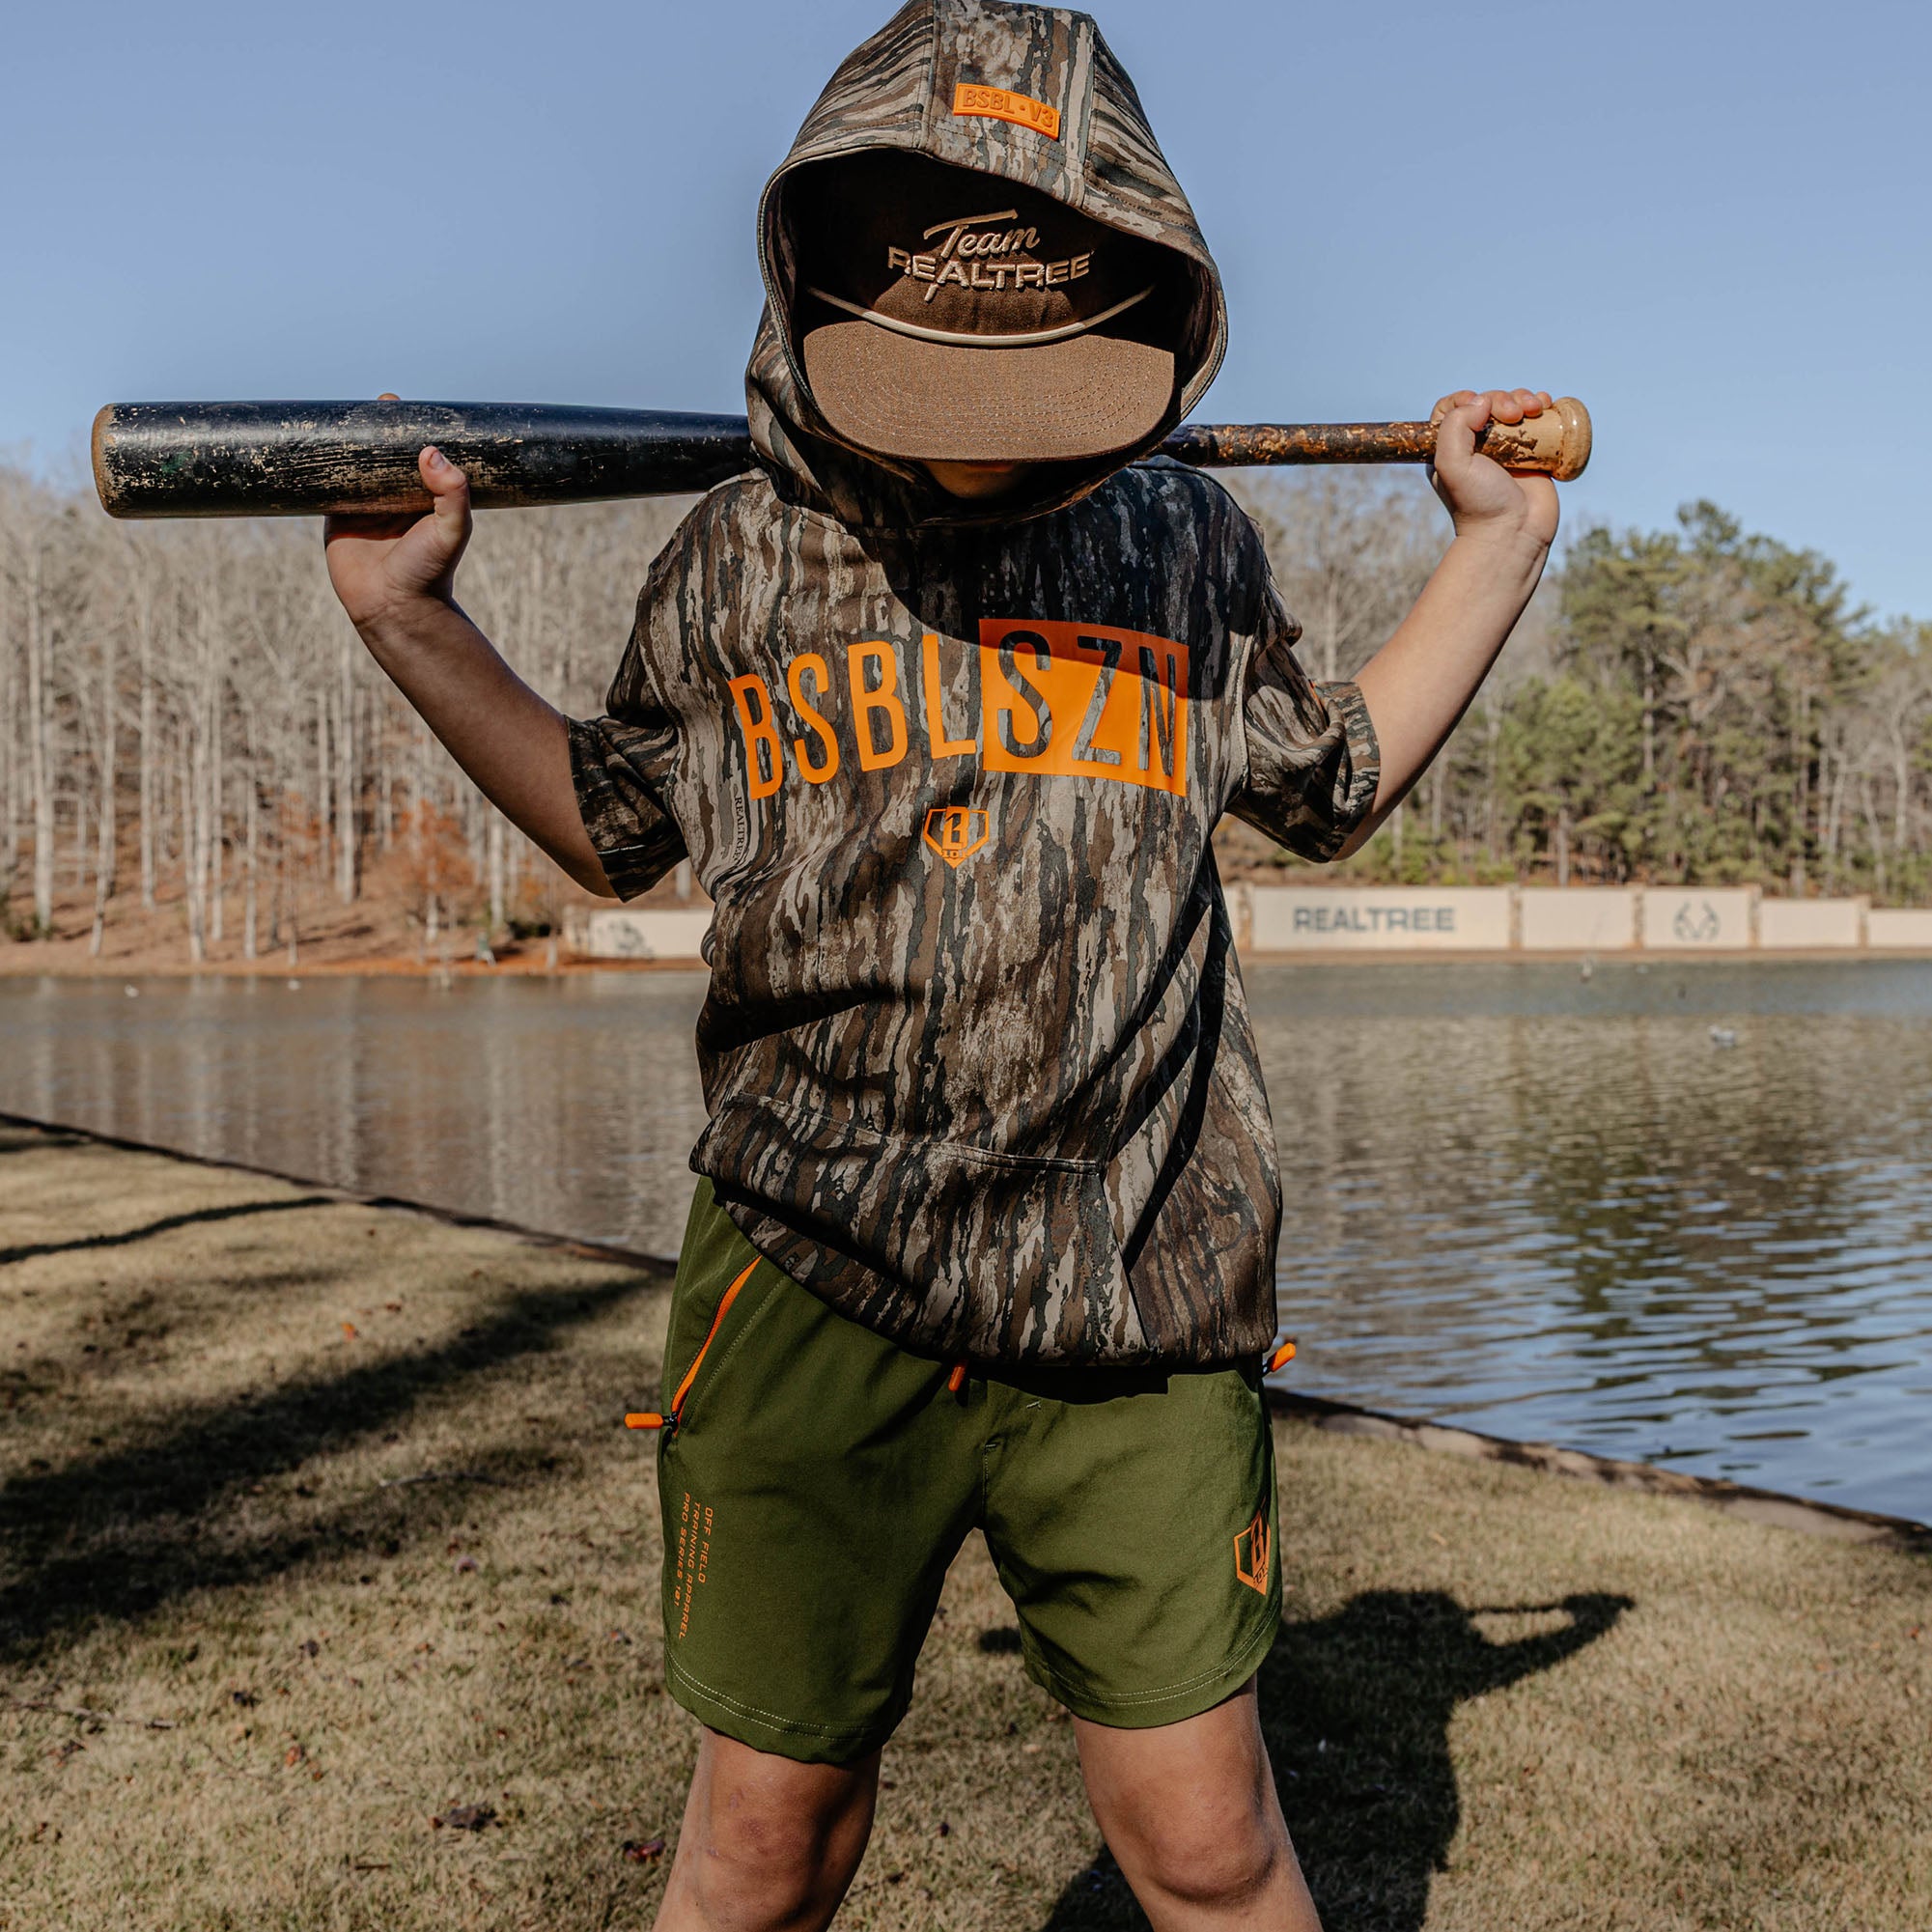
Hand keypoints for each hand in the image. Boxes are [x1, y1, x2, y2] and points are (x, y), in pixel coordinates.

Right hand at [323, 424, 472, 629]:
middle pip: (383, 453)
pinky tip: (312, 442)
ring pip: (354, 463)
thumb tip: (430, 452)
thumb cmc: (429, 572)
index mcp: (424, 495)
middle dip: (377, 429)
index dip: (410, 431)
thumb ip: (452, 493)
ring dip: (348, 441)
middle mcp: (395, 496)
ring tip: (342, 415)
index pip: (417, 453)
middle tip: (375, 406)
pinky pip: (326, 482)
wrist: (394, 608)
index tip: (403, 408)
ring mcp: (364, 503)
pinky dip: (319, 464)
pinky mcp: (336, 514)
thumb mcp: (451, 531)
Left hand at [1427, 389, 1559, 550]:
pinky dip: (1543, 406)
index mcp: (1450, 449)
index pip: (1452, 409)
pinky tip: (1546, 406)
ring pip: (1514, 407)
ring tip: (1534, 409)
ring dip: (1524, 399)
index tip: (1477, 407)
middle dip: (1502, 399)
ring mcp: (1506, 449)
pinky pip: (1537, 420)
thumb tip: (1481, 401)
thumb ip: (1455, 427)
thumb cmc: (1478, 503)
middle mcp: (1477, 447)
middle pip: (1487, 403)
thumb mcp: (1452, 465)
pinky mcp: (1532, 454)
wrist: (1513, 533)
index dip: (1464, 399)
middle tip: (1512, 415)